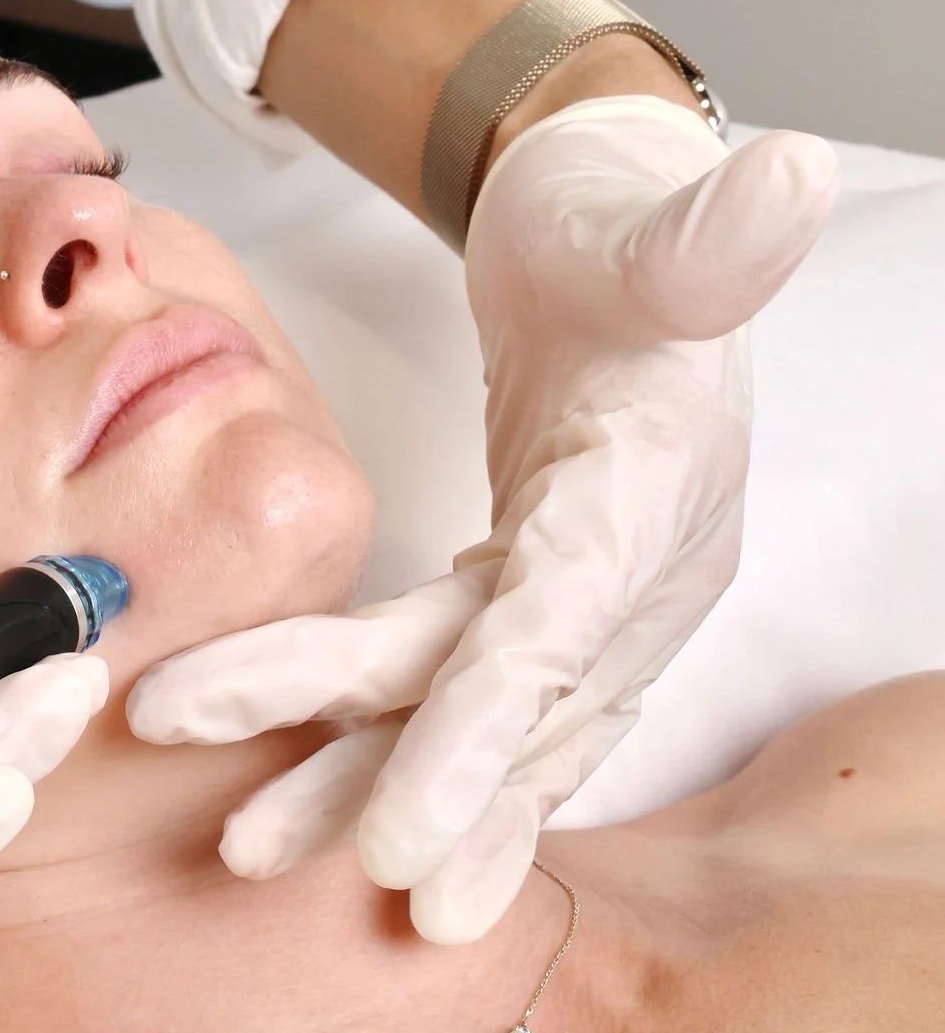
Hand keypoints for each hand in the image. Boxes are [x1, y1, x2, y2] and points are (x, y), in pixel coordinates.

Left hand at [129, 97, 839, 942]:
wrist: (619, 232)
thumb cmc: (610, 222)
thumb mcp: (640, 221)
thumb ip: (698, 237)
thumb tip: (785, 181)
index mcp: (643, 496)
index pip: (551, 640)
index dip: (472, 742)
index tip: (394, 843)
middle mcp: (629, 572)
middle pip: (483, 697)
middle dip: (370, 781)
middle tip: (248, 851)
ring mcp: (591, 595)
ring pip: (465, 713)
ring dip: (359, 784)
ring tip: (249, 850)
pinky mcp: (543, 593)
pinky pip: (470, 694)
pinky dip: (414, 761)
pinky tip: (348, 831)